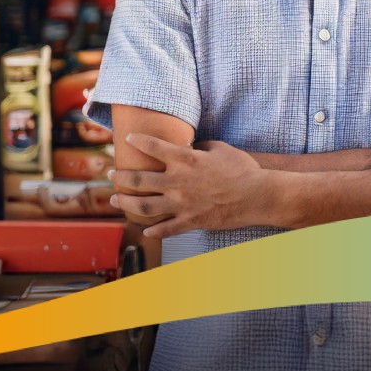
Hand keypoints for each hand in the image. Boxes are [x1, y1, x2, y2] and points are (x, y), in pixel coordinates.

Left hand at [109, 133, 269, 238]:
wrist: (258, 196)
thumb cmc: (242, 169)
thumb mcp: (220, 149)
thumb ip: (199, 147)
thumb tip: (189, 145)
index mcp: (186, 160)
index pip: (153, 147)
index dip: (137, 141)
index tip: (127, 139)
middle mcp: (179, 182)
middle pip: (139, 180)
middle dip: (120, 177)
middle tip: (111, 174)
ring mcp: (183, 204)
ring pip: (145, 207)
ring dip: (126, 203)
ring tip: (115, 200)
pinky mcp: (191, 221)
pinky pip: (167, 229)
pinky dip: (154, 230)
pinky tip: (145, 230)